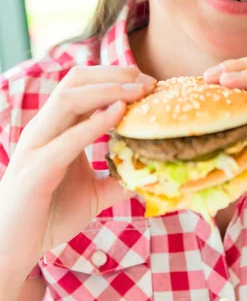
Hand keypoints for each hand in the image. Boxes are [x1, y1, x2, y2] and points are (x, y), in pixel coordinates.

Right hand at [0, 65, 155, 273]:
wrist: (11, 250)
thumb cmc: (49, 215)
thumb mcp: (93, 193)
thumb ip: (119, 179)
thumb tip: (153, 174)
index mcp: (56, 126)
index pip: (84, 84)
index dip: (117, 77)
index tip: (148, 82)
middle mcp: (44, 127)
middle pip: (76, 80)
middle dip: (115, 75)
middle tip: (148, 81)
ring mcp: (37, 145)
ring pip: (69, 98)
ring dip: (108, 90)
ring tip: (138, 91)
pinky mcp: (37, 169)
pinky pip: (67, 139)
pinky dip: (95, 123)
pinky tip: (119, 114)